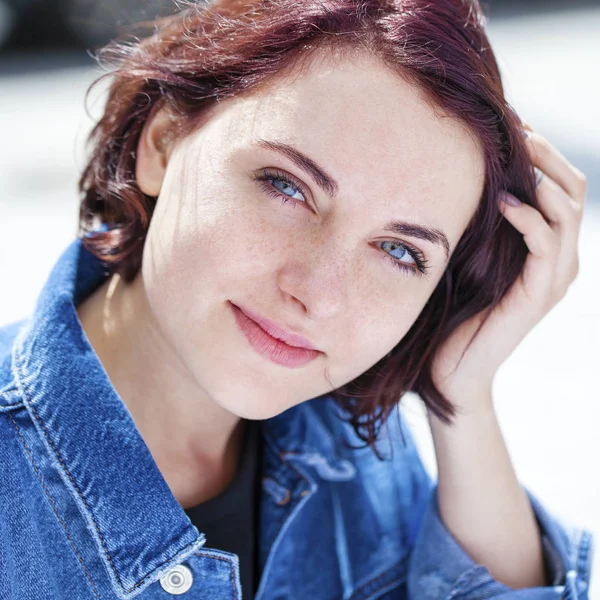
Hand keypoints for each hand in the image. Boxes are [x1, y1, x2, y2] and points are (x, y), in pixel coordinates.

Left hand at [429, 125, 586, 406]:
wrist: (452, 367)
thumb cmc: (453, 310)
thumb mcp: (469, 256)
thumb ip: (479, 223)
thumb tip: (457, 176)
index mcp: (546, 246)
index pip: (559, 184)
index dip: (541, 151)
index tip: (509, 123)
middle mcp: (560, 257)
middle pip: (572, 187)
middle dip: (546, 153)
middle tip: (514, 126)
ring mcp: (554, 277)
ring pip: (566, 210)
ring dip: (543, 175)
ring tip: (515, 150)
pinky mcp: (538, 295)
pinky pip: (545, 245)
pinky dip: (529, 218)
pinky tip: (505, 202)